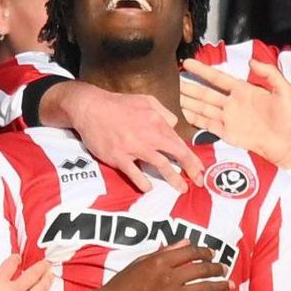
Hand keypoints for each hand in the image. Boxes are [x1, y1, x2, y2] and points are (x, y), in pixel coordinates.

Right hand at [49, 83, 205, 190]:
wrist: (90, 108)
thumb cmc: (118, 104)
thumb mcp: (146, 101)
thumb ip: (163, 113)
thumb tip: (174, 125)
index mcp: (157, 121)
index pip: (179, 142)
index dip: (192, 158)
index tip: (200, 169)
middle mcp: (149, 135)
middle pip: (176, 154)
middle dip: (190, 170)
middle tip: (199, 182)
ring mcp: (134, 147)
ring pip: (160, 165)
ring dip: (173, 179)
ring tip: (181, 189)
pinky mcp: (119, 157)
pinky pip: (135, 174)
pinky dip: (143, 183)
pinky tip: (149, 188)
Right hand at [73, 243, 229, 290]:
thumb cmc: (123, 284)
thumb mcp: (141, 262)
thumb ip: (164, 252)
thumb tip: (186, 242)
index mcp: (160, 261)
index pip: (190, 252)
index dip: (204, 252)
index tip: (211, 254)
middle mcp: (168, 277)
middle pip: (201, 269)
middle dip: (216, 268)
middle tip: (224, 269)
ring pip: (203, 289)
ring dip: (219, 286)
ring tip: (228, 285)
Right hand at [179, 59, 290, 167]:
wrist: (290, 145)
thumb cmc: (290, 118)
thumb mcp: (285, 90)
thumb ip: (269, 73)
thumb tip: (251, 61)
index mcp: (244, 91)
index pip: (218, 78)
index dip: (203, 71)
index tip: (188, 63)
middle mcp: (233, 104)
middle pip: (206, 93)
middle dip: (191, 87)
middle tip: (176, 80)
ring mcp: (229, 119)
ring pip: (204, 108)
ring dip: (190, 102)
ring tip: (176, 95)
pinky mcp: (228, 134)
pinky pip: (208, 125)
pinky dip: (196, 120)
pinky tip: (185, 113)